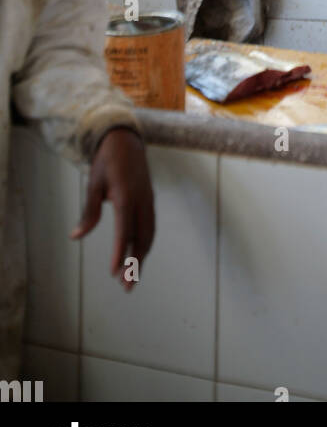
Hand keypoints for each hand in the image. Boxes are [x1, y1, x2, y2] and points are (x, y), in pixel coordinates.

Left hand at [70, 128, 154, 289]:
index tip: (113, 272)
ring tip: (132, 277)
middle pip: (142, 237)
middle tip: (127, 287)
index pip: (124, 230)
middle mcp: (141, 199)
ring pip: (149, 234)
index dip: (119, 253)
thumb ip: (89, 211)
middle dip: (135, 263)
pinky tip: (138, 255)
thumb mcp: (93, 183)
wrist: (126, 140)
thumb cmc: (106, 162)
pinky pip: (150, 226)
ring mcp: (148, 200)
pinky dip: (145, 244)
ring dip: (141, 256)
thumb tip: (76, 236)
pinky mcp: (149, 200)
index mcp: (125, 195)